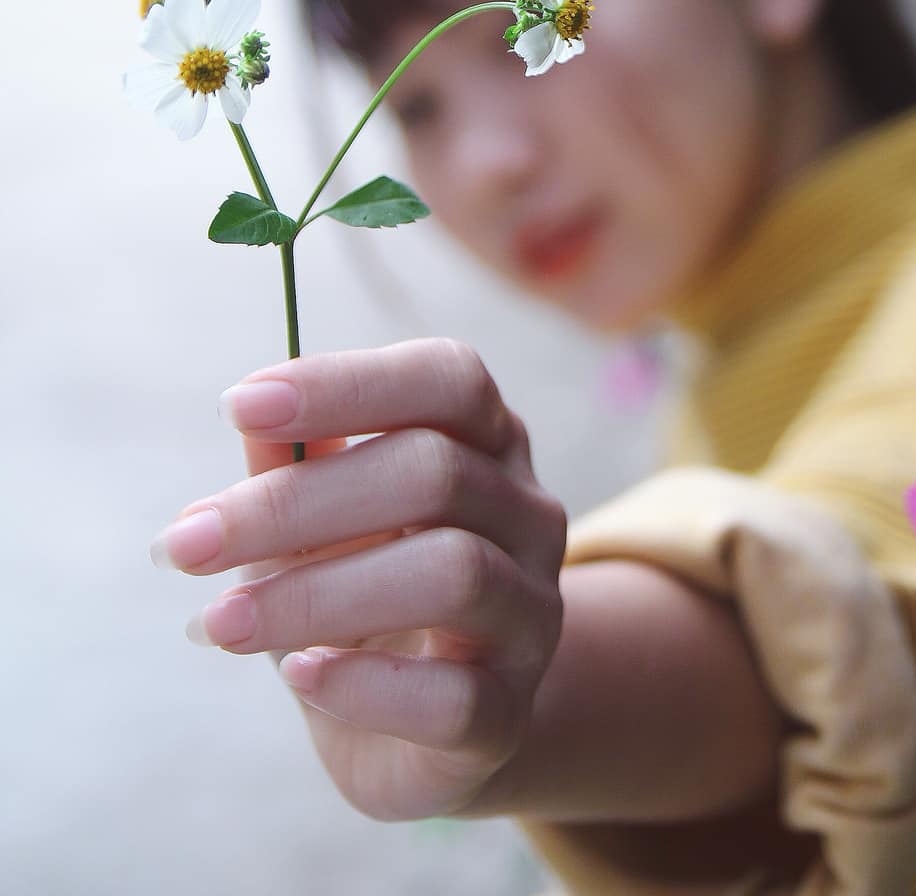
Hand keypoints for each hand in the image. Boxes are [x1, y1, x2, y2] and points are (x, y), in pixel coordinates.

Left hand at [153, 339, 566, 822]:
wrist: (426, 730)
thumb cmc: (364, 592)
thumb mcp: (320, 524)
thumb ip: (296, 466)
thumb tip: (251, 419)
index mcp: (489, 441)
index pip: (446, 379)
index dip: (347, 383)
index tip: (235, 405)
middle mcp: (528, 513)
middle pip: (436, 472)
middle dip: (296, 505)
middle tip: (188, 543)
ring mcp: (532, 612)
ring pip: (454, 573)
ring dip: (315, 595)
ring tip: (219, 620)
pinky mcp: (509, 712)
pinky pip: (454, 695)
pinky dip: (364, 684)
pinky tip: (298, 676)